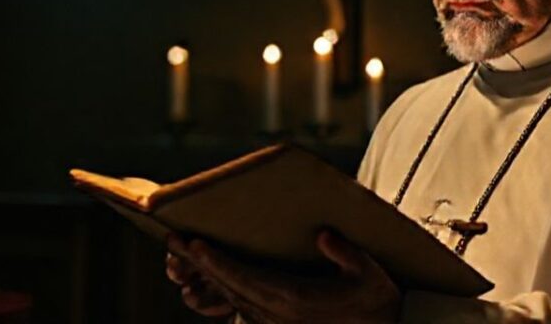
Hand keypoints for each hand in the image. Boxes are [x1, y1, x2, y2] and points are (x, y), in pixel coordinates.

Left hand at [170, 230, 400, 323]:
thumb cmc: (376, 300)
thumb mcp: (369, 273)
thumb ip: (345, 254)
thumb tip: (324, 235)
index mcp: (294, 299)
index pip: (245, 279)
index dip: (217, 262)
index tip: (195, 244)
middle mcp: (278, 314)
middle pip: (228, 286)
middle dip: (199, 263)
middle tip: (173, 239)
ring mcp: (275, 321)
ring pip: (231, 297)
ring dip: (206, 275)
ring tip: (184, 252)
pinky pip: (242, 305)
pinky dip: (223, 287)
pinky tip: (212, 273)